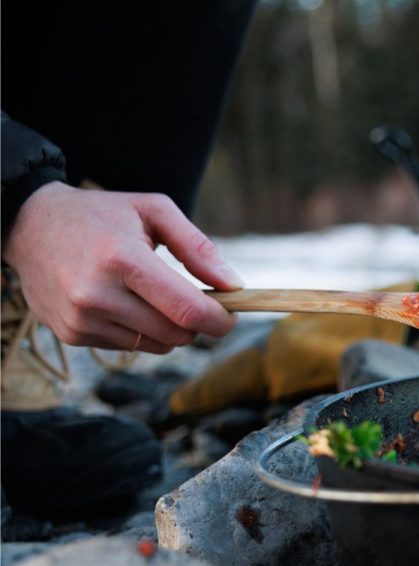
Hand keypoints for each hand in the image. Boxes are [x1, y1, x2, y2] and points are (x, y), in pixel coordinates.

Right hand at [1, 182, 242, 352]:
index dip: (220, 320)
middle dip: (197, 323)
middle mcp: (97, 294)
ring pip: (157, 346)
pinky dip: (139, 331)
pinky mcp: (71, 334)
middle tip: (196, 301)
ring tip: (152, 295)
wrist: (28, 226)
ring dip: (169, 328)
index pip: (187, 309)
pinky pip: (129, 347)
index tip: (231, 317)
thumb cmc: (101, 216)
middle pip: (177, 334)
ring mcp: (81, 318)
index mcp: (123, 259)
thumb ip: (198, 247)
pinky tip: (122, 302)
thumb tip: (234, 286)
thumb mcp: (153, 211)